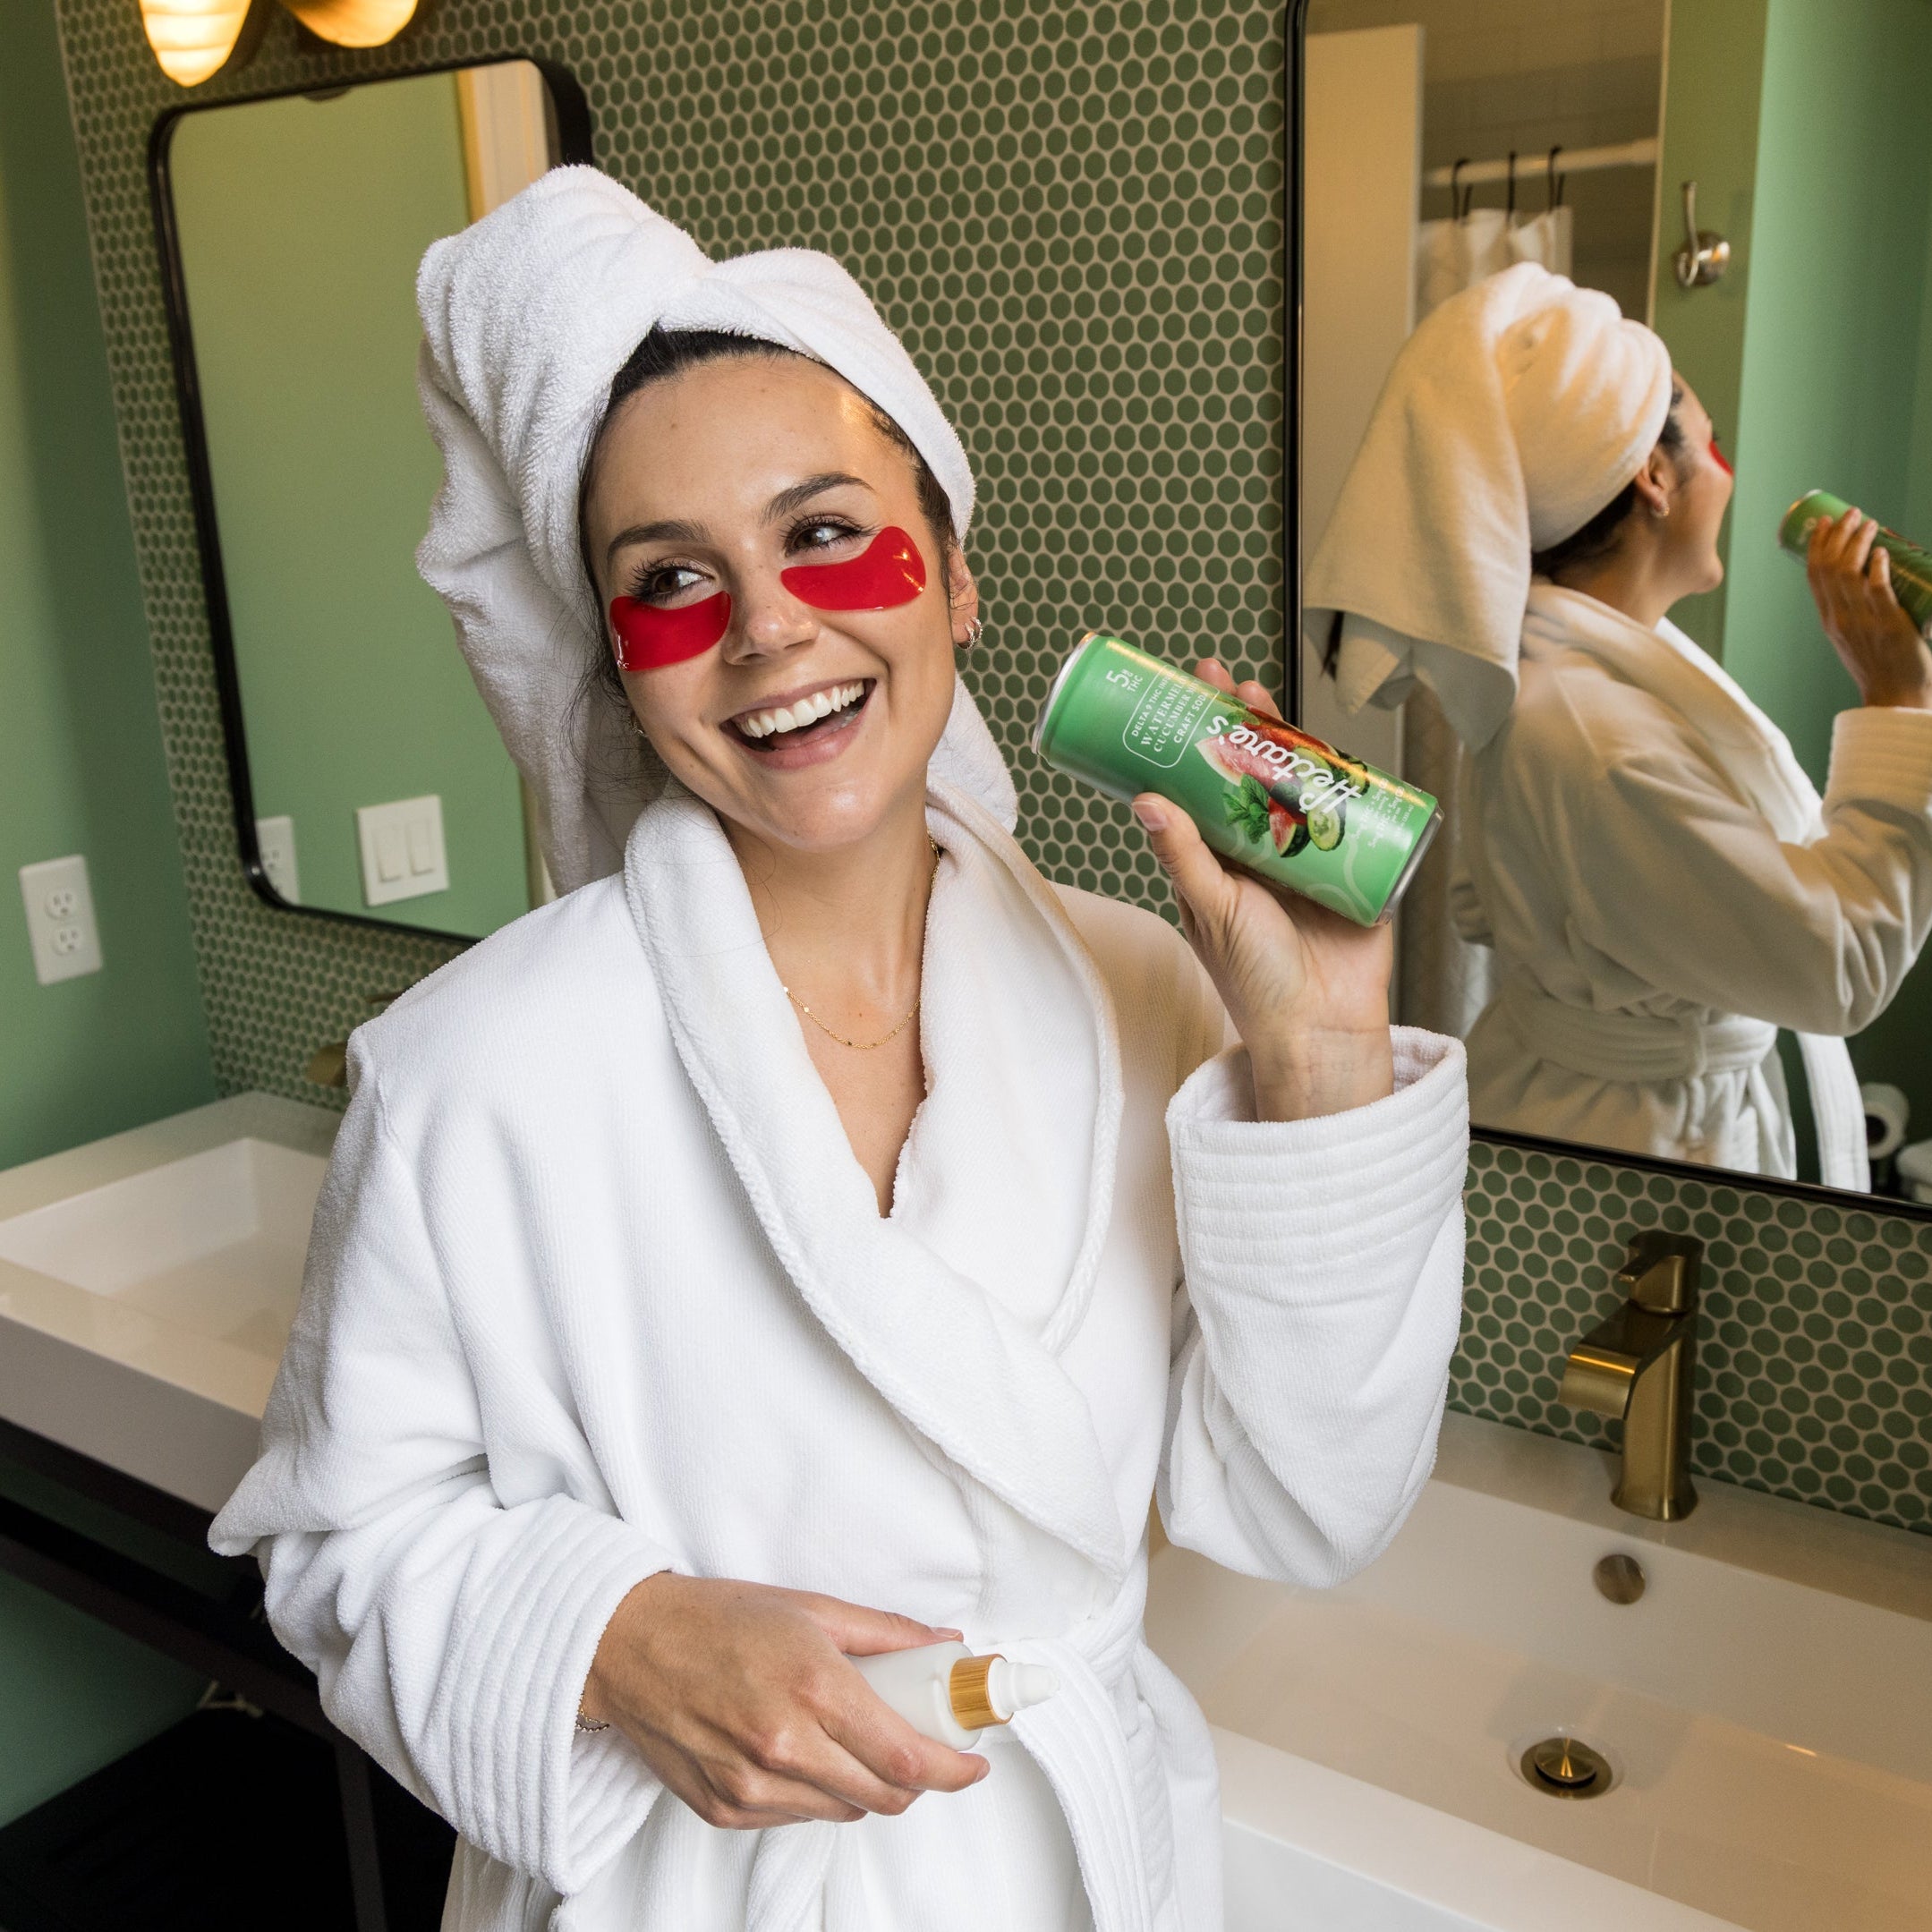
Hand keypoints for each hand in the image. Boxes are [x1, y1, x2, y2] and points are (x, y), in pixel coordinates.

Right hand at [580, 1573, 987, 1827]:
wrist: (629, 1645)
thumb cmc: (716, 1618)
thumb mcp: (812, 1608)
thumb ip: (887, 1633)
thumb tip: (945, 1642)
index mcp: (815, 1689)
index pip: (908, 1757)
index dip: (953, 1769)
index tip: (974, 1761)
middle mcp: (785, 1748)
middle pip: (885, 1796)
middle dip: (917, 1779)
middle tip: (920, 1745)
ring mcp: (752, 1787)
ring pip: (844, 1810)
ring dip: (865, 1784)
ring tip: (850, 1737)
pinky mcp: (725, 1810)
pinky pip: (797, 1816)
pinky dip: (816, 1791)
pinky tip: (802, 1750)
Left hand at [1134, 661, 1393, 1120]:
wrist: (1322, 1029)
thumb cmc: (1256, 981)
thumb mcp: (1212, 910)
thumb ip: (1185, 856)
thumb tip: (1146, 798)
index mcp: (1217, 860)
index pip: (1203, 786)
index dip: (1196, 740)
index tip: (1185, 695)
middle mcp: (1260, 849)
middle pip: (1253, 771)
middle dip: (1243, 724)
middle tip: (1228, 682)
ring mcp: (1308, 853)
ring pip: (1300, 781)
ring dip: (1290, 740)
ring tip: (1268, 704)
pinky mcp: (1354, 863)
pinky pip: (1353, 812)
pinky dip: (1351, 780)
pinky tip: (1338, 748)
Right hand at [1806, 506, 1931, 708]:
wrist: (1894, 695)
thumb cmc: (1880, 666)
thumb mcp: (1854, 638)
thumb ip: (1854, 612)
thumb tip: (1869, 580)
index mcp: (1829, 620)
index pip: (1814, 576)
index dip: (1817, 546)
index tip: (1824, 524)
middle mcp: (1840, 618)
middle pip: (1830, 568)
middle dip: (1838, 535)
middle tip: (1852, 513)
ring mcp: (1863, 621)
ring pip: (1850, 574)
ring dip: (1858, 543)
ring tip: (1869, 523)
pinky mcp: (1889, 624)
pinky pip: (1878, 591)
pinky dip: (1877, 569)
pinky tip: (1881, 552)